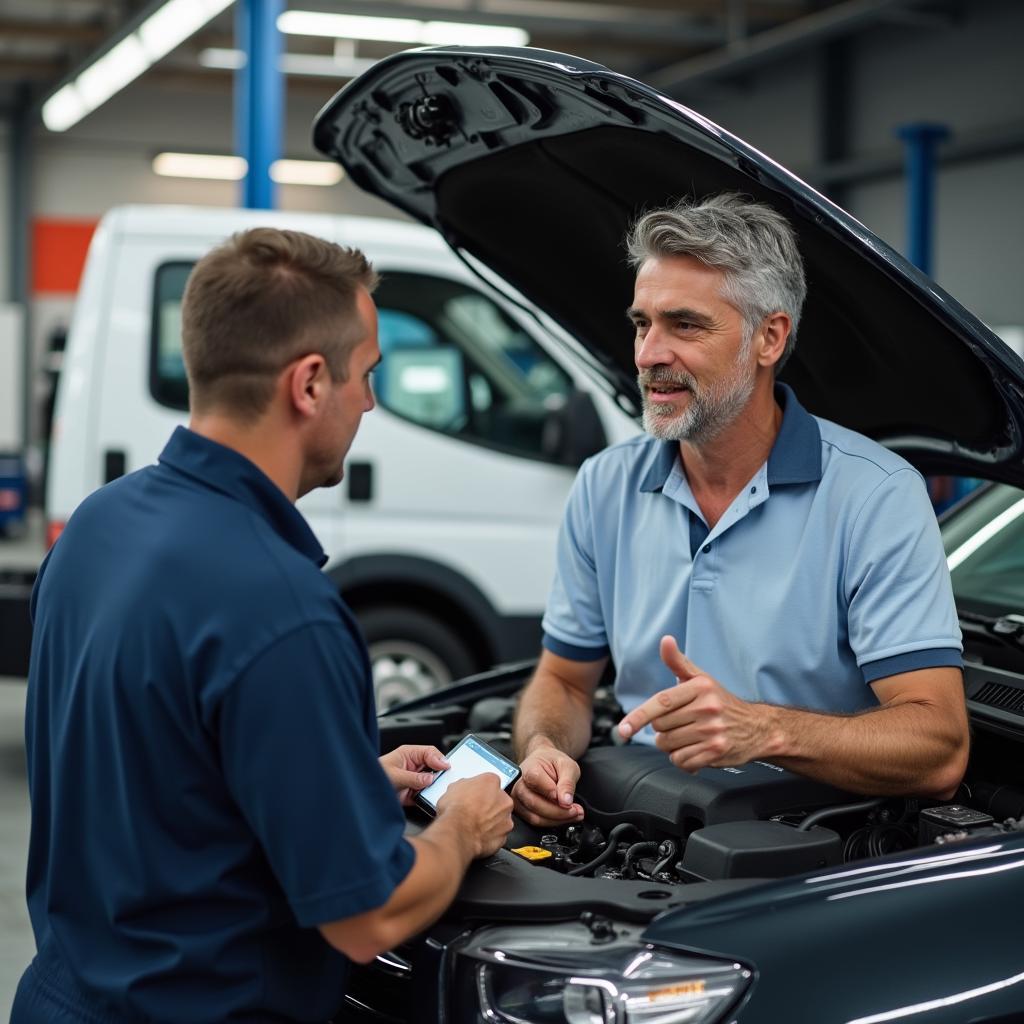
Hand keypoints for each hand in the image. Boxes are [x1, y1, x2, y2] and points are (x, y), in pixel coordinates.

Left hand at [379, 744, 448, 805]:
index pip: (430, 752)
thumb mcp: (395, 775)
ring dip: (435, 786)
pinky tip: (429, 799)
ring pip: (432, 781)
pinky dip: (429, 797)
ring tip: (437, 790)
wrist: (364, 794)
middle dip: (440, 773)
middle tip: (445, 779)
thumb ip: (413, 778)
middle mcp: (414, 766)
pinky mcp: (413, 793)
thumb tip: (430, 779)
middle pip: (434, 767)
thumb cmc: (375, 776)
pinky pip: (426, 794)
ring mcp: (415, 779)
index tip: (445, 767)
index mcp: (409, 754)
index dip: (439, 759)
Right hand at [436, 774, 513, 857]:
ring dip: (491, 820)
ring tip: (475, 824)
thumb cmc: (455, 810)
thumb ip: (465, 786)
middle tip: (474, 810)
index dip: (481, 790)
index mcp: (492, 782)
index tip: (475, 795)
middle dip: (489, 805)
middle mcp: (503, 799)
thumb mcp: (453, 788)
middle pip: (499, 799)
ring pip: (500, 817)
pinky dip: (490, 835)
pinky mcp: (503, 835)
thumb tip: (463, 790)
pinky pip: (498, 833)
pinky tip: (478, 834)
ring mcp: (505, 818)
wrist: (457, 832)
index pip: (490, 782)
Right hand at [512, 744, 583, 826]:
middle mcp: (519, 785)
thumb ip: (567, 782)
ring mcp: (518, 800)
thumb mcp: (567, 766)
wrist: (544, 763)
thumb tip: (566, 801)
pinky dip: (553, 822)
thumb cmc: (553, 763)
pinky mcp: (522, 811)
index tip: (567, 800)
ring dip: (557, 820)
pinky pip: (536, 821)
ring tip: (574, 814)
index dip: (551, 793)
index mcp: (528, 769)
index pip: (536, 781)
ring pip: (535, 817)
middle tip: (576, 810)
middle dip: (559, 812)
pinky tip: (566, 816)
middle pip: (535, 804)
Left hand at [616, 636, 773, 772]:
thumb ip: (678, 662)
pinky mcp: (717, 752)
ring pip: (668, 746)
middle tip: (680, 724)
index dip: (638, 716)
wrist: (757, 727)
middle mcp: (708, 708)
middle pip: (660, 727)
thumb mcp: (701, 678)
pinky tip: (695, 750)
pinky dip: (683, 759)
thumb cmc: (721, 701)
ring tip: (688, 737)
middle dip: (663, 729)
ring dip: (672, 745)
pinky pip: (682, 761)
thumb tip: (666, 640)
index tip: (623, 728)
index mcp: (700, 687)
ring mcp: (713, 731)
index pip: (661, 702)